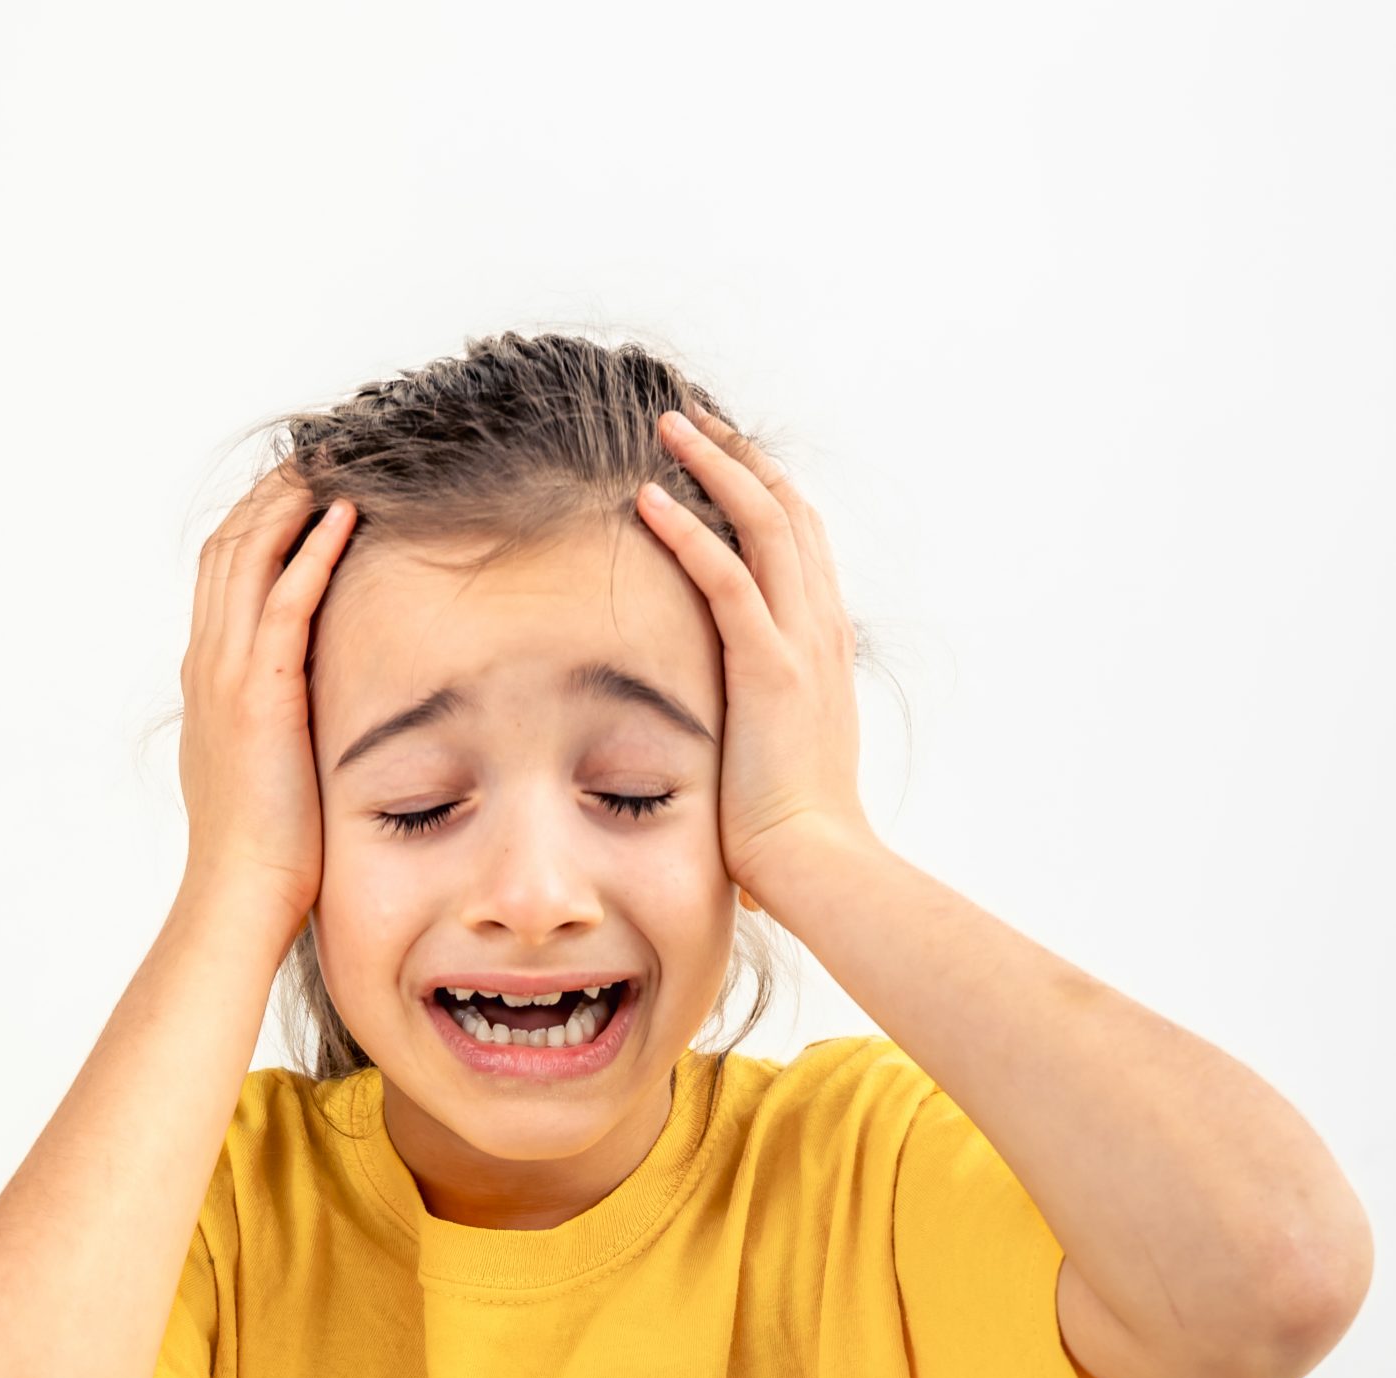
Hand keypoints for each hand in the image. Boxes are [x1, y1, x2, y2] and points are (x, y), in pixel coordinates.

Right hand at [178, 463, 356, 929]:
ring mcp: (228, 675)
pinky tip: (343, 518)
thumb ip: (273, 717)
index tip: (306, 482)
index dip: (263, 517)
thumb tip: (301, 700)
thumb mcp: (261, 762)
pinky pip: (284, 604)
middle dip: (275, 490)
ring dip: (291, 502)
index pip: (228, 568)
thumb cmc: (265, 844)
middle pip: (232, 543)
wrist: (241, 892)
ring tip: (335, 460)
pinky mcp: (260, 696)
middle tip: (323, 448)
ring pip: (250, 557)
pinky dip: (310, 554)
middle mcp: (210, 661)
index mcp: (210, 673)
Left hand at [635, 404, 878, 904]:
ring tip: (667, 427)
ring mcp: (801, 642)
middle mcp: (822, 628)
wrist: (817, 861)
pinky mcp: (769, 666)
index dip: (763, 490)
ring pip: (763, 522)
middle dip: (738, 456)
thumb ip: (764, 718)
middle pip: (787, 511)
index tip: (722, 459)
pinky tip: (648, 499)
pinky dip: (688, 530)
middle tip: (690, 419)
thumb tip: (737, 729)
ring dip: (713, 466)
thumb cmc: (792, 827)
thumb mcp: (781, 753)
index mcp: (825, 644)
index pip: (800, 541)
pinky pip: (725, 576)